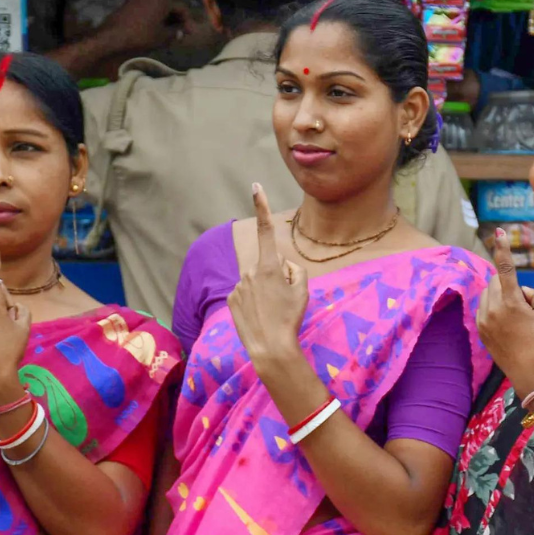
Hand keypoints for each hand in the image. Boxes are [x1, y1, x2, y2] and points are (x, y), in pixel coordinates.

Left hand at [98, 0, 192, 55]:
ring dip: (166, 16)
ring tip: (170, 30)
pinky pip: (149, 6)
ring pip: (159, 4)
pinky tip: (156, 26)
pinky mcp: (131, 1)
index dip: (188, 19)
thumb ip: (175, 32)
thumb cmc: (140, 36)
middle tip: (182, 31)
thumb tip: (181, 32)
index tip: (190, 32)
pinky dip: (155, 14)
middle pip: (170, 3)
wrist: (112, 37)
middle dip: (178, 17)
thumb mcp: (162, 37)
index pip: (182, 6)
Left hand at [227, 184, 309, 373]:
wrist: (269, 347)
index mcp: (269, 266)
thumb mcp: (302, 290)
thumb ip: (294, 269)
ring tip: (271, 312)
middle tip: (284, 301)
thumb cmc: (290, 318)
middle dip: (275, 276)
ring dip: (264, 291)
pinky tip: (259, 316)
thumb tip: (283, 264)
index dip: (261, 206)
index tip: (255, 186)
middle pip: (267, 265)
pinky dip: (254, 302)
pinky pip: (246, 293)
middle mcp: (250, 271)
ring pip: (256, 281)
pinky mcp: (231, 299)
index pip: (265, 230)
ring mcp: (238, 285)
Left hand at [476, 230, 533, 400]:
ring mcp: (483, 319)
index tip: (499, 232)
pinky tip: (506, 324)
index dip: (503, 248)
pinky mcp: (479, 328)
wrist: (529, 371)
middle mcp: (493, 308)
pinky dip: (493, 308)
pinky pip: (484, 307)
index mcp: (511, 302)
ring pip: (488, 293)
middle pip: (495, 280)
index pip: (506, 269)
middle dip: (507, 284)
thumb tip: (521, 291)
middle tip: (524, 304)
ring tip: (515, 317)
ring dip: (499, 296)